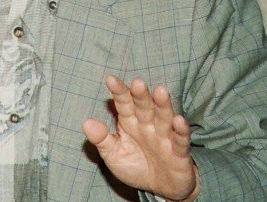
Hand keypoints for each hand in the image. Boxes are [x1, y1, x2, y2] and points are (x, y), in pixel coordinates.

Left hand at [82, 75, 199, 200]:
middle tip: (137, 83)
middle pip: (144, 107)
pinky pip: (180, 140)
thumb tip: (86, 123)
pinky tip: (179, 120)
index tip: (110, 80)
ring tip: (161, 91)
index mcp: (130, 123)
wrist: (162, 187)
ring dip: (163, 105)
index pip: (124, 104)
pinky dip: (181, 131)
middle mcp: (148, 126)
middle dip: (141, 95)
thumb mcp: (113, 155)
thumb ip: (101, 139)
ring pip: (164, 118)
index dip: (119, 92)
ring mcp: (165, 137)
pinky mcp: (179, 152)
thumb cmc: (135, 166)